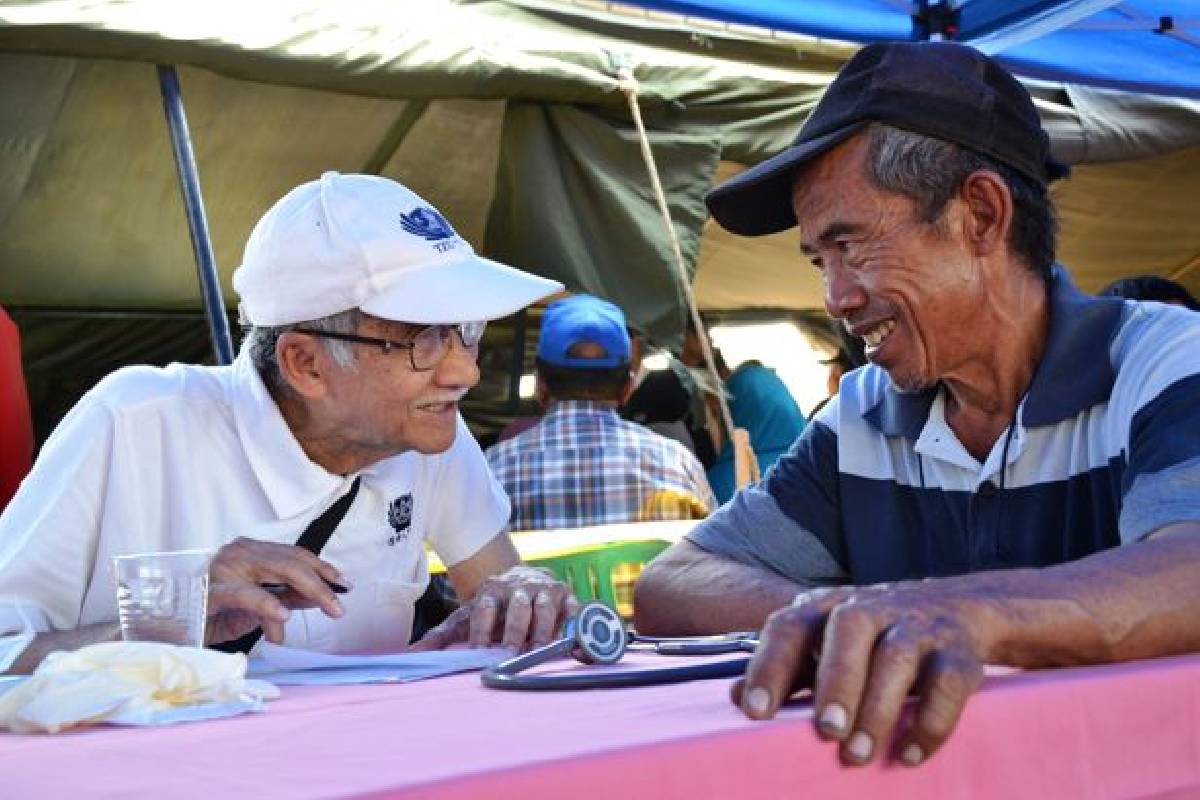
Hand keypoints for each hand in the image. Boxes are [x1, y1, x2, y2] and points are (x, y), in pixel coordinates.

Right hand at [205, 537, 350, 645]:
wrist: (171, 628)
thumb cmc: (214, 614)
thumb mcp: (258, 606)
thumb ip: (288, 597)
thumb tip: (321, 596)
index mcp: (251, 552)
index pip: (295, 555)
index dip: (323, 568)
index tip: (345, 584)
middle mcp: (240, 553)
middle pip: (292, 561)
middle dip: (322, 583)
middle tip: (340, 606)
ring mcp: (226, 568)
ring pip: (278, 570)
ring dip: (308, 591)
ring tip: (328, 608)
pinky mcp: (212, 591)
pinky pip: (246, 594)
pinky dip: (268, 604)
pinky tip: (284, 617)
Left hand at [410, 566, 577, 651]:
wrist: (522, 578)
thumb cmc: (491, 607)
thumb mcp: (465, 618)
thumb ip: (440, 637)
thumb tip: (410, 654)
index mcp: (491, 590)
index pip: (484, 607)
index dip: (482, 629)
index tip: (477, 650)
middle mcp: (519, 586)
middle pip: (517, 606)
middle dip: (514, 629)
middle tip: (510, 652)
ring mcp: (545, 589)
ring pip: (544, 608)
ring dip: (542, 630)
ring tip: (538, 651)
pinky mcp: (567, 596)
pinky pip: (573, 611)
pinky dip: (573, 627)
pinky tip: (571, 647)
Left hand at [731, 583, 989, 766]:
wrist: (959, 609)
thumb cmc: (873, 638)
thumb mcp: (826, 645)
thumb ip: (787, 670)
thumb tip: (733, 697)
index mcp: (827, 608)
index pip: (790, 626)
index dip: (769, 665)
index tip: (753, 710)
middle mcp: (871, 608)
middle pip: (849, 630)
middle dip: (835, 681)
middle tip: (826, 730)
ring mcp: (917, 626)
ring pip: (896, 656)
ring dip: (877, 708)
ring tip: (857, 753)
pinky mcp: (959, 651)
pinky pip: (948, 682)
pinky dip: (930, 721)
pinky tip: (909, 754)